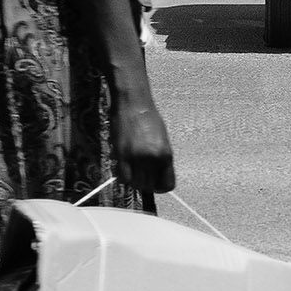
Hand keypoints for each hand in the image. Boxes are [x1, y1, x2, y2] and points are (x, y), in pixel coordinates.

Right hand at [112, 87, 178, 201]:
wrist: (133, 103)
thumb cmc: (148, 118)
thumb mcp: (161, 140)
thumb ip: (159, 159)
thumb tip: (155, 176)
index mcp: (166, 154)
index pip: (167, 184)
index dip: (160, 187)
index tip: (154, 183)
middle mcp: (154, 158)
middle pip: (149, 186)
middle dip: (145, 183)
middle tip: (140, 174)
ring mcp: (138, 157)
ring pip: (136, 184)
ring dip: (134, 180)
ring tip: (132, 168)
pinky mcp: (123, 155)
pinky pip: (123, 178)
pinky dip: (124, 176)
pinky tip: (124, 167)